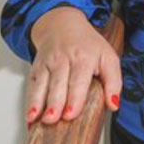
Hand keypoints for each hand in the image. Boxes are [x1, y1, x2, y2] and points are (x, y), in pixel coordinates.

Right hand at [25, 7, 121, 129]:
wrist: (63, 25)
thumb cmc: (88, 46)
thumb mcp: (108, 58)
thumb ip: (113, 82)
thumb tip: (114, 104)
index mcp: (84, 57)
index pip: (79, 79)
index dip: (74, 98)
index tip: (70, 114)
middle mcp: (64, 59)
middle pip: (58, 83)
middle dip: (55, 102)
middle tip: (52, 119)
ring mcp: (48, 63)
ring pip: (42, 84)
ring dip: (37, 102)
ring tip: (35, 119)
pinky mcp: (36, 68)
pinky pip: (32, 85)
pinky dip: (29, 101)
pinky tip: (29, 116)